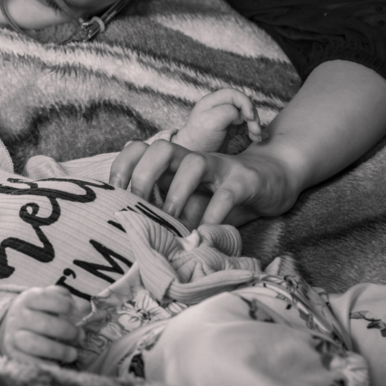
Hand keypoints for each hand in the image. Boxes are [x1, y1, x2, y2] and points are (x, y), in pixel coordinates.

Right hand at [0, 287, 83, 365]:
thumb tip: (78, 307)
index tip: (75, 311)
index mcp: (28, 299)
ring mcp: (13, 336)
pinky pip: (29, 362)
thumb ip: (61, 297)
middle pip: (43, 323)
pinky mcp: (13, 354)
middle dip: (66, 330)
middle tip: (80, 335)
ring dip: (58, 350)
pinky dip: (45, 365)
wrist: (11, 326)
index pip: (45, 298)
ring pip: (35, 344)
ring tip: (73, 354)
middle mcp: (18, 317)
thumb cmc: (36, 311)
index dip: (64, 305)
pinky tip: (57, 365)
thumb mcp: (45, 299)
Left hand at [109, 139, 302, 228]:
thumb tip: (134, 237)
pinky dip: (214, 213)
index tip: (113, 197)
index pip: (140, 149)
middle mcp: (194, 160)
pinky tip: (204, 233)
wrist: (271, 182)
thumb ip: (167, 213)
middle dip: (145, 176)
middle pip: (162, 148)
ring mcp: (220, 167)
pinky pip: (227, 192)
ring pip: (195, 163)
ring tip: (172, 222)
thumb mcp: (190, 202)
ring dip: (178, 192)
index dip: (122, 168)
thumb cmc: (221, 196)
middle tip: (140, 208)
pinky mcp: (244, 181)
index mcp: (176, 163)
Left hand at [173, 88, 261, 152]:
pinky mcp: (230, 128)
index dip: (246, 103)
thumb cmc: (199, 138)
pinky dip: (252, 131)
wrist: (193, 155)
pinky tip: (256, 139)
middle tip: (256, 131)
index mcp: (213, 101)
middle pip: (243, 105)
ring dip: (254, 125)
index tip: (250, 118)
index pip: (235, 94)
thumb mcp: (211, 121)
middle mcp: (219, 107)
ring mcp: (225, 117)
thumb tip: (240, 114)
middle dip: (252, 117)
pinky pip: (246, 125)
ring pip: (246, 116)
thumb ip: (227, 111)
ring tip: (257, 137)